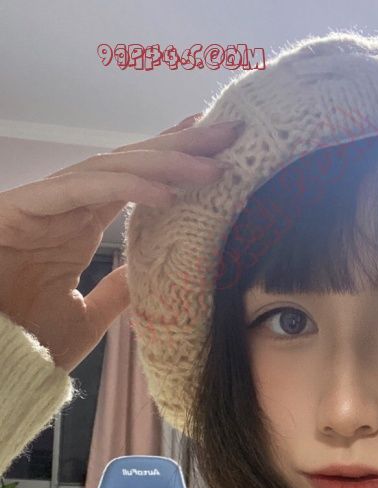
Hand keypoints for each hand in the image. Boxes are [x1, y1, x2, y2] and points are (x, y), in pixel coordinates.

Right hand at [0, 113, 244, 372]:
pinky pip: (82, 189)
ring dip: (164, 162)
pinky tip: (166, 193)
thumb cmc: (23, 342)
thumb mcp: (87, 318)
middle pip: (130, 164)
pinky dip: (125, 188)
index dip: (173, 160)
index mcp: (79, 226)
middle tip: (231, 132)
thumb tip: (154, 274)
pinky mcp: (22, 209)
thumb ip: (117, 292)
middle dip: (181, 146)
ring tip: (211, 162)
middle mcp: (65, 208)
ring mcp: (44, 205)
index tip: (216, 148)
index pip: (133, 181)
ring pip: (111, 168)